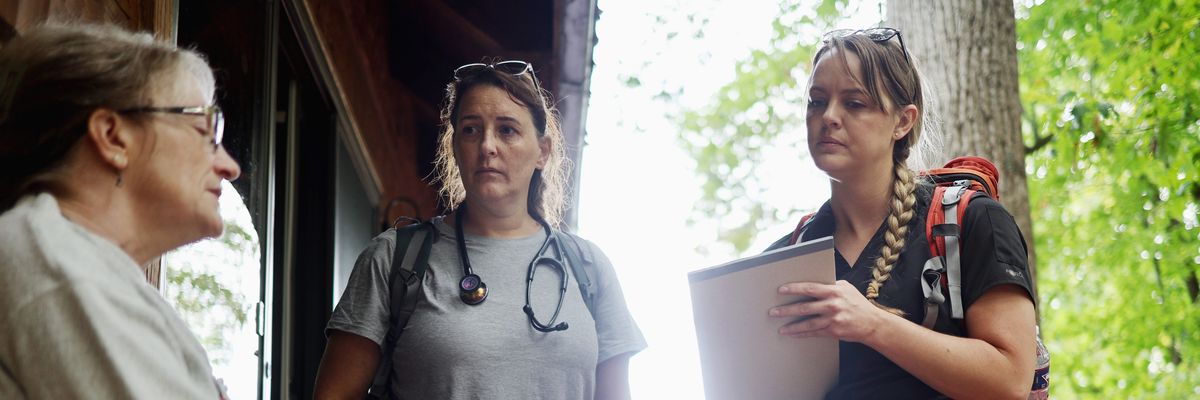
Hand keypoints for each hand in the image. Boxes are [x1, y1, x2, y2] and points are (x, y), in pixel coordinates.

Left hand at [768, 280, 893, 342]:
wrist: (872, 323)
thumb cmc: (857, 303)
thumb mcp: (846, 288)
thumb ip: (830, 285)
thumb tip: (811, 283)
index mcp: (834, 291)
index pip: (810, 288)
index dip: (794, 289)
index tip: (781, 290)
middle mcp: (832, 305)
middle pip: (804, 307)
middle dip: (786, 310)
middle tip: (773, 311)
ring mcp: (833, 320)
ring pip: (807, 323)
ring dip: (792, 326)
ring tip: (780, 327)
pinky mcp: (833, 331)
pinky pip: (814, 333)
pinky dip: (802, 334)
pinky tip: (792, 334)